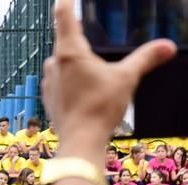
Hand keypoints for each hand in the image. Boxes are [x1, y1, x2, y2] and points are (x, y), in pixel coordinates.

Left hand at [42, 0, 175, 154]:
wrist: (80, 140)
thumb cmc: (100, 107)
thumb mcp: (127, 78)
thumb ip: (146, 58)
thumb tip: (168, 46)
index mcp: (70, 52)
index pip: (63, 16)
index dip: (64, 2)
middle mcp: (53, 63)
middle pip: (65, 42)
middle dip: (80, 41)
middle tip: (95, 41)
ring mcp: (48, 81)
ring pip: (61, 63)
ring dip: (75, 63)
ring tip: (94, 72)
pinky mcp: (48, 97)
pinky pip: (59, 81)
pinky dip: (70, 80)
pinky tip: (84, 90)